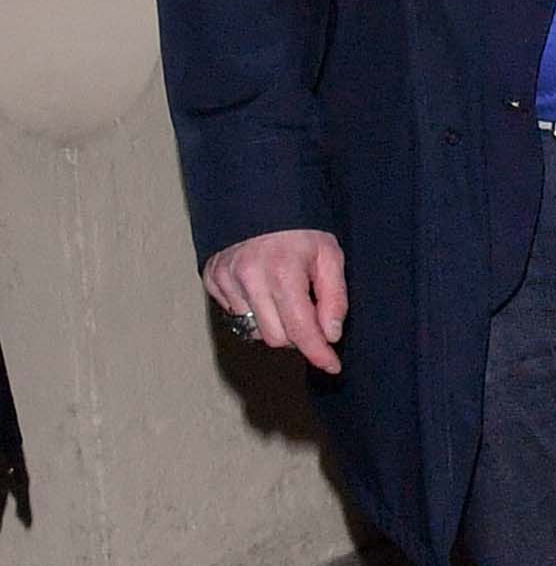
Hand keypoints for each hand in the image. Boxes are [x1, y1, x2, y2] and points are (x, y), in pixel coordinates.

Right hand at [202, 229, 347, 375]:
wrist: (261, 198)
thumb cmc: (301, 229)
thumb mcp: (329, 255)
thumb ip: (334, 297)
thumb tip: (329, 335)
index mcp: (283, 271)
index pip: (300, 329)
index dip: (318, 353)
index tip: (332, 366)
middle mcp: (249, 277)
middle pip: (276, 337)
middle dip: (297, 335)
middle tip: (309, 315)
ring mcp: (226, 278)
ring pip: (254, 330)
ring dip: (275, 324)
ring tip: (285, 296)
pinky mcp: (211, 278)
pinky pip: (236, 315)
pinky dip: (254, 312)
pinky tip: (263, 289)